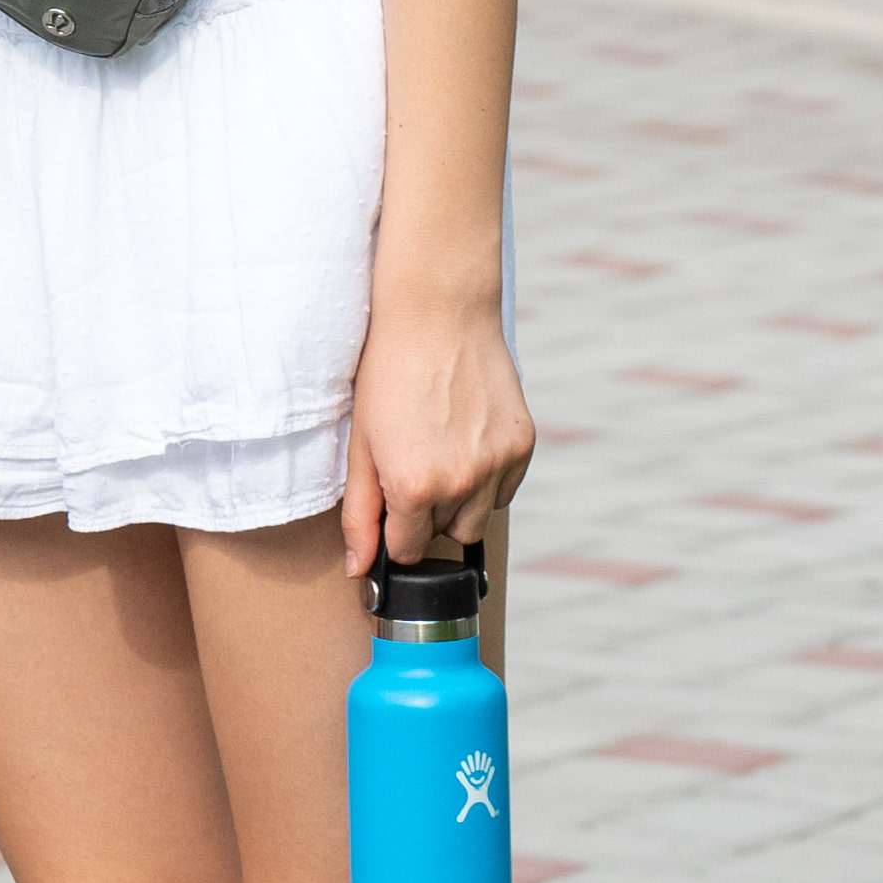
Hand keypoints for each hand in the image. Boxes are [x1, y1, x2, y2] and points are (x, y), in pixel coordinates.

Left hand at [338, 293, 534, 577]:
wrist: (438, 314)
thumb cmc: (388, 374)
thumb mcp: (361, 445)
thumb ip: (360, 514)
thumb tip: (361, 568)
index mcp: (414, 487)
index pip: (407, 552)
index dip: (395, 532)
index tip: (391, 507)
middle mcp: (462, 482)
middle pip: (444, 536)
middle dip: (426, 515)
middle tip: (412, 463)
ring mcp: (497, 464)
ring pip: (478, 518)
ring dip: (459, 501)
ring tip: (440, 451)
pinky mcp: (522, 445)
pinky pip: (504, 489)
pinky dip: (487, 478)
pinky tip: (465, 439)